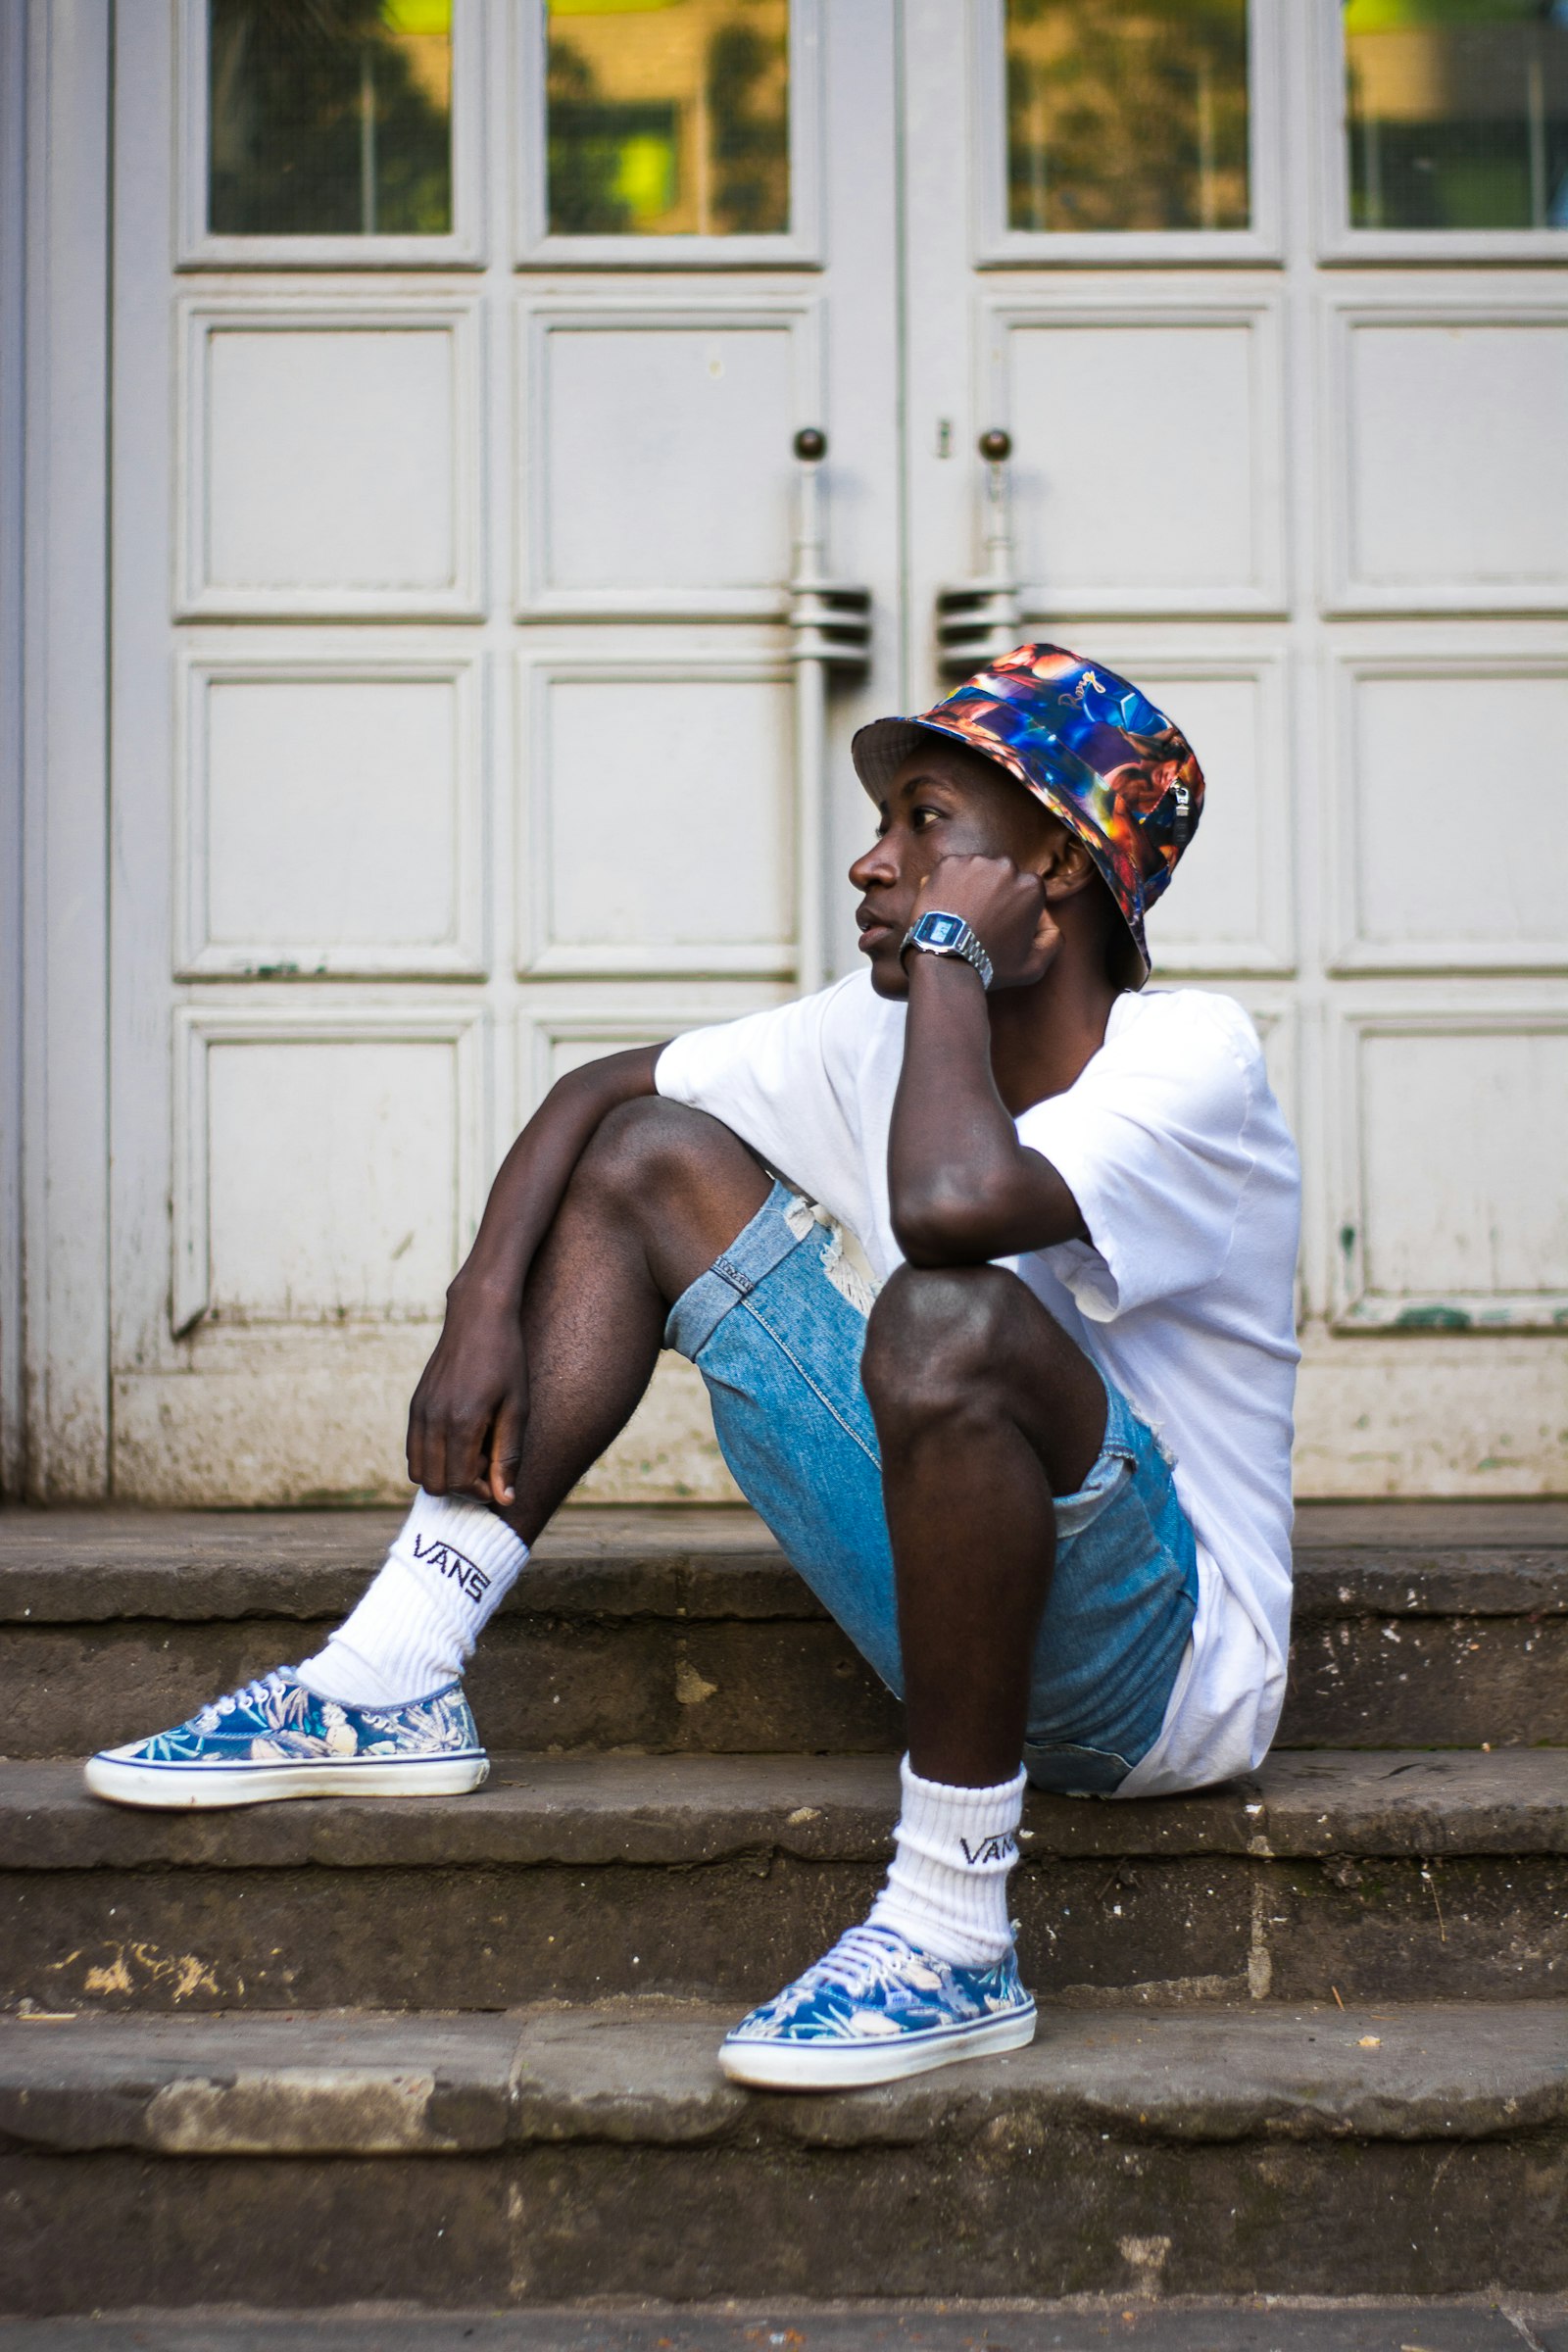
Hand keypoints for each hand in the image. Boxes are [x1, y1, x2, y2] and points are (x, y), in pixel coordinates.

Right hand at [406, 1289, 528, 1508]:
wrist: (478, 1318)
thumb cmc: (506, 1361)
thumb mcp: (517, 1409)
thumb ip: (508, 1456)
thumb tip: (504, 1499)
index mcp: (462, 1422)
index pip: (458, 1483)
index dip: (480, 1491)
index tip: (498, 1479)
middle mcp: (433, 1419)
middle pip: (434, 1484)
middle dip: (460, 1486)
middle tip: (485, 1465)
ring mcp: (420, 1412)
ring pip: (417, 1471)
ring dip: (443, 1474)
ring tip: (472, 1453)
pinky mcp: (415, 1405)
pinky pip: (412, 1450)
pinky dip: (431, 1458)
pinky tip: (458, 1440)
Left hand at [910, 853, 1061, 989]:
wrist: (944, 962)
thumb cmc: (989, 965)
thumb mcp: (1033, 966)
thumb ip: (1052, 941)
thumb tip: (1049, 921)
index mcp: (1031, 886)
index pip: (1025, 891)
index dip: (1014, 909)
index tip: (1000, 926)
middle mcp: (1006, 866)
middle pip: (1001, 877)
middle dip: (994, 893)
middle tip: (979, 920)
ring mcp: (975, 862)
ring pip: (977, 871)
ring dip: (972, 887)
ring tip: (961, 915)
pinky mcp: (947, 864)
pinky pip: (952, 871)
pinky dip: (948, 884)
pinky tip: (946, 907)